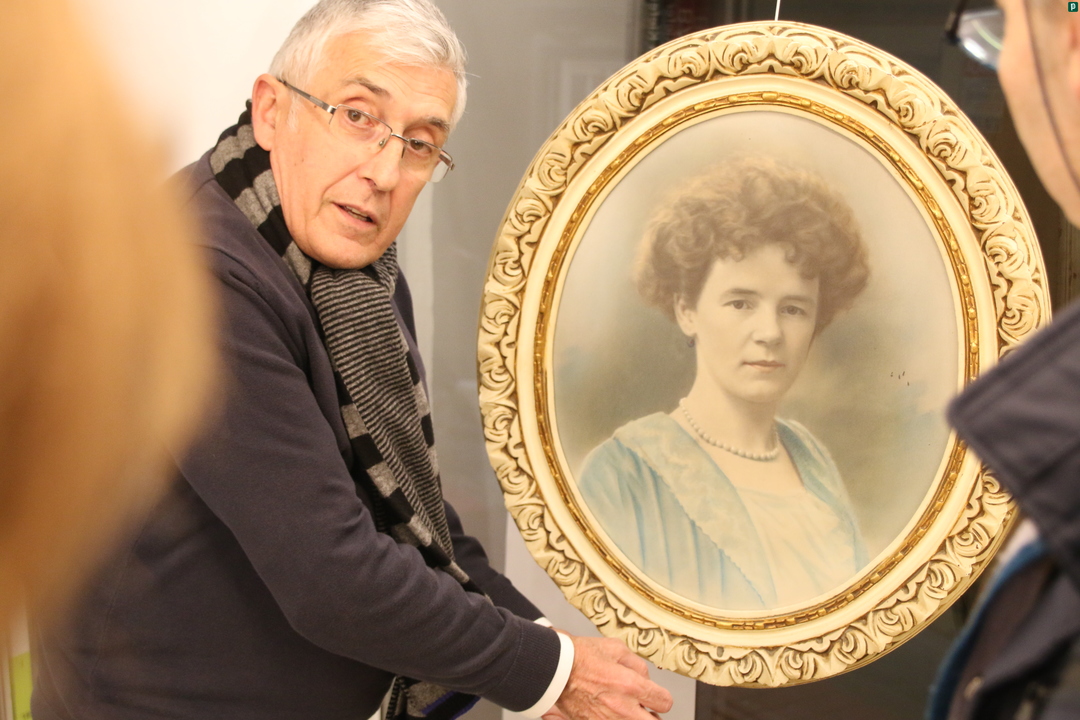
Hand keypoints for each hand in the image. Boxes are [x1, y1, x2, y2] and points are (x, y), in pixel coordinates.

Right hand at [544, 636, 672, 719]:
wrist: (553, 669)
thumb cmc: (580, 656)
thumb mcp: (615, 648)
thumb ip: (637, 665)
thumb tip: (646, 678)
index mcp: (631, 685)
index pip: (664, 702)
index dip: (661, 698)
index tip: (655, 696)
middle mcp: (622, 708)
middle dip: (651, 715)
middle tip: (645, 709)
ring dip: (632, 717)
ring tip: (624, 709)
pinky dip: (613, 718)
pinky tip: (608, 710)